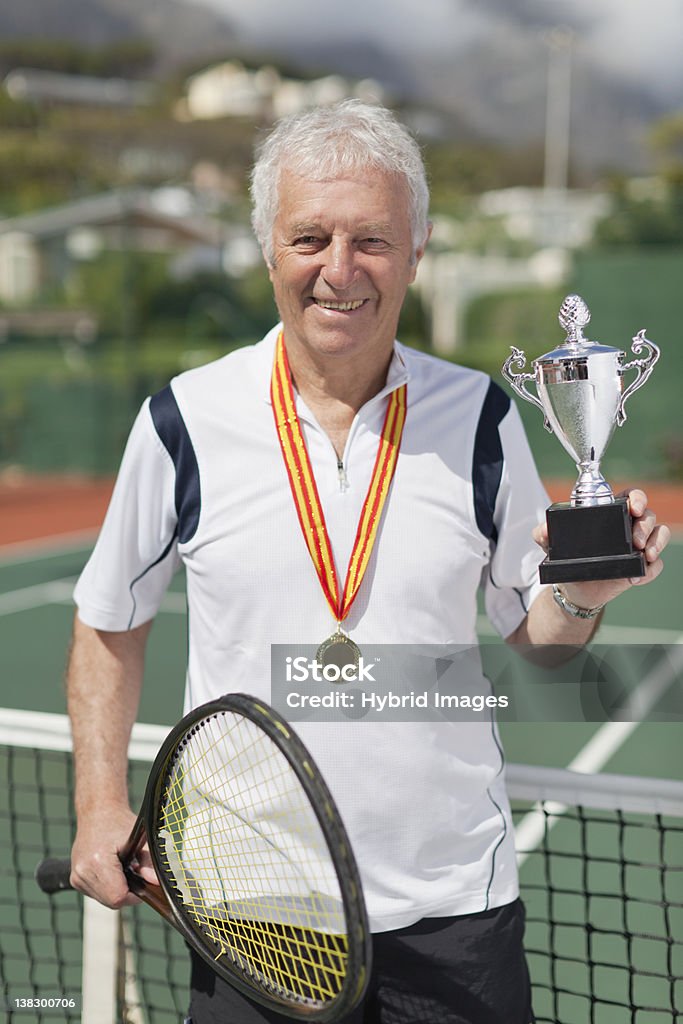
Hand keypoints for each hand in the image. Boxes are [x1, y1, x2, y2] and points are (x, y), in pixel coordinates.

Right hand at [70, 802, 157, 908]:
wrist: (97, 813)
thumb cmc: (118, 823)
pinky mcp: (75, 879)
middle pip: (111, 901)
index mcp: (98, 861)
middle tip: (133, 870)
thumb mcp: (138, 839)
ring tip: (122, 867)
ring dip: (116, 889)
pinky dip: (107, 886)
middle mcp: (83, 871)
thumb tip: (156, 881)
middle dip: (126, 891)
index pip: (118, 897)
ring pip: (104, 900)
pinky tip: (111, 869)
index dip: (134, 894)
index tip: (141, 880)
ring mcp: (76, 877)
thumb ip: (148, 862)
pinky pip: (96, 894)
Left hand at [532, 488, 670, 610]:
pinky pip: (656, 565)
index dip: (637, 498)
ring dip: (657, 543)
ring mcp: (637, 547)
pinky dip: (650, 570)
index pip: (631, 497)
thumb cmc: (567, 558)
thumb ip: (543, 533)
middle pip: (648, 515)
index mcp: (611, 514)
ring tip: (645, 555)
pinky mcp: (639, 567)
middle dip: (645, 526)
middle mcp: (628, 527)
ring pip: (660, 535)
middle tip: (636, 541)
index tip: (632, 508)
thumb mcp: (550, 543)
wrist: (573, 588)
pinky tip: (636, 577)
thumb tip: (543, 530)